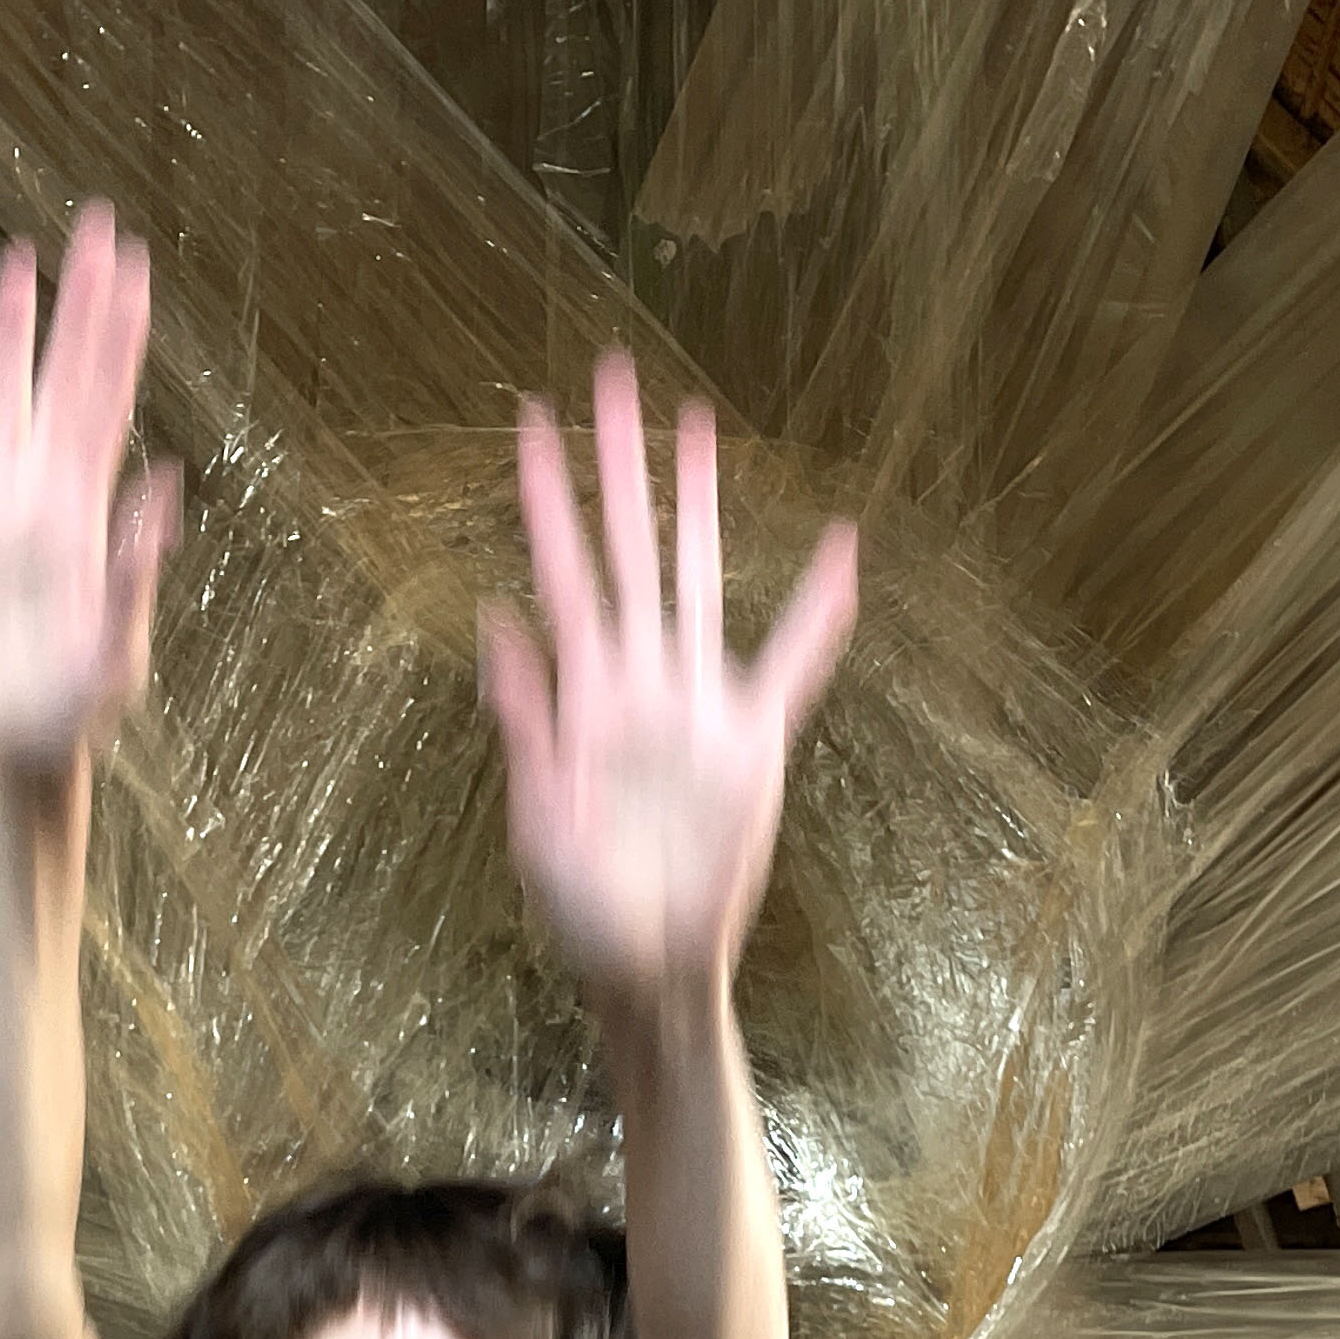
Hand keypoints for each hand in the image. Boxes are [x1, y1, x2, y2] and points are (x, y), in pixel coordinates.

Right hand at [0, 202, 180, 778]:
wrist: (10, 755)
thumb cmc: (73, 719)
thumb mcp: (116, 653)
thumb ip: (135, 571)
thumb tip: (163, 483)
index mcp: (79, 512)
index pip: (103, 397)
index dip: (117, 329)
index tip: (134, 262)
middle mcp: (38, 494)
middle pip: (61, 375)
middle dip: (81, 300)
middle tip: (97, 223)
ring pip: (1, 393)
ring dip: (11, 329)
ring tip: (21, 258)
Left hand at [481, 356, 856, 1005]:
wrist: (649, 963)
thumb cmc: (580, 910)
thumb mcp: (538, 823)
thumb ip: (527, 726)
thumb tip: (497, 625)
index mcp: (582, 694)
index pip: (562, 571)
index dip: (546, 498)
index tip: (528, 422)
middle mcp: (637, 678)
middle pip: (629, 545)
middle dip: (620, 462)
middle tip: (613, 376)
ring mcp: (695, 701)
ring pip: (698, 577)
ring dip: (698, 504)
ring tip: (699, 427)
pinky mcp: (751, 741)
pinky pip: (794, 663)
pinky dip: (819, 612)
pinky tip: (842, 553)